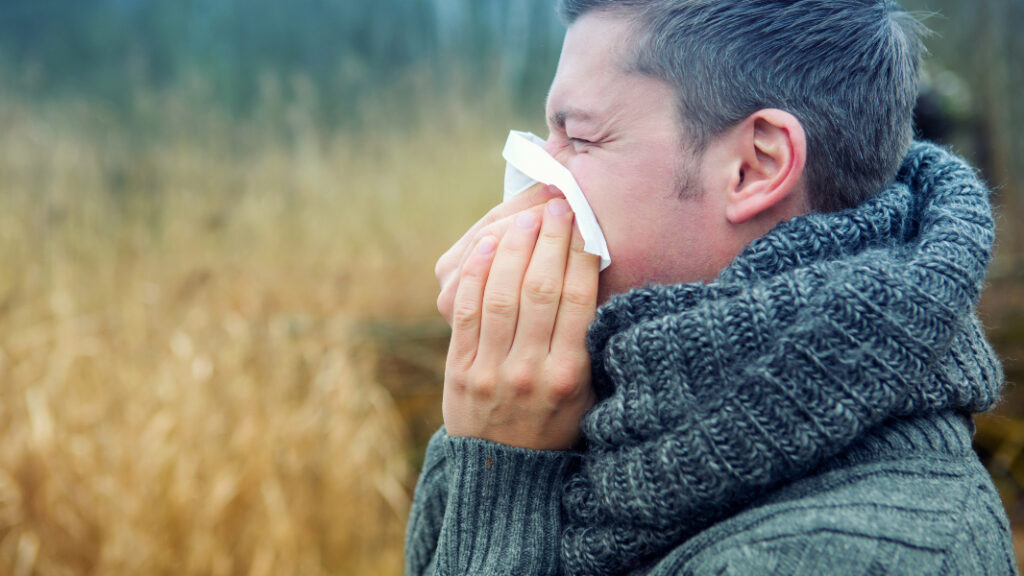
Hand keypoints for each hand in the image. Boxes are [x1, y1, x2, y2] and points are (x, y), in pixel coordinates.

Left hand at [442, 198, 599, 450]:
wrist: (505, 474)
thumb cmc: (555, 425)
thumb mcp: (590, 394)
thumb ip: (593, 345)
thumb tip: (599, 281)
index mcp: (570, 374)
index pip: (578, 299)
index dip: (580, 253)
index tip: (584, 223)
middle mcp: (531, 370)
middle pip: (540, 289)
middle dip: (549, 240)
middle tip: (557, 207)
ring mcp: (491, 369)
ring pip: (501, 293)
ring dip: (513, 248)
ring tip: (526, 220)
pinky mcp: (460, 369)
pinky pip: (465, 312)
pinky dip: (475, 274)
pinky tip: (486, 246)